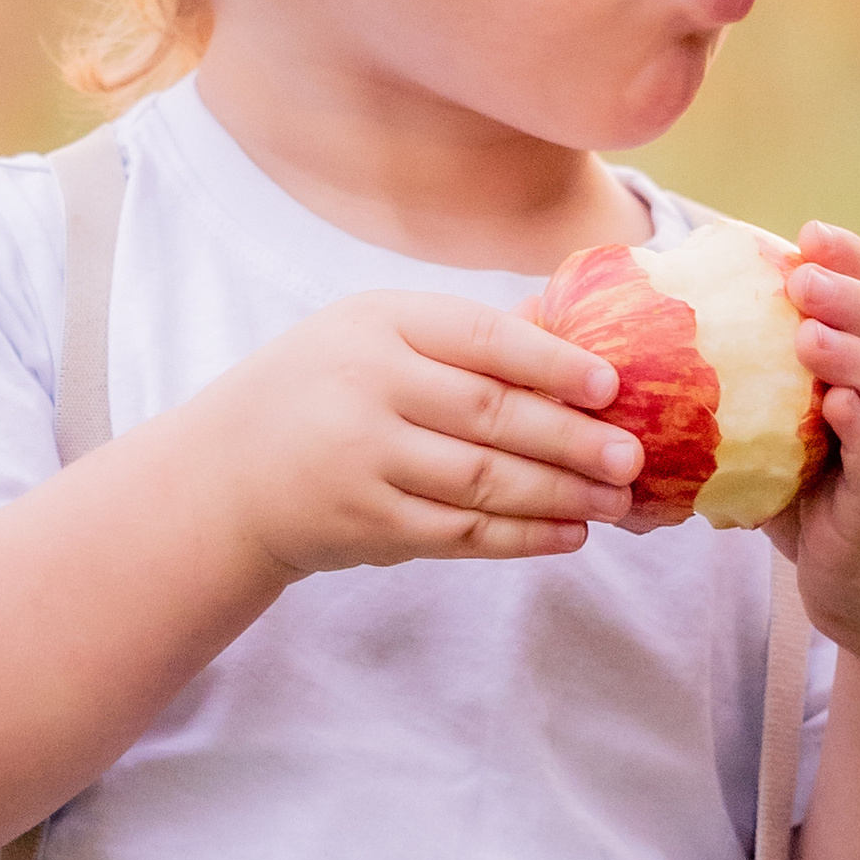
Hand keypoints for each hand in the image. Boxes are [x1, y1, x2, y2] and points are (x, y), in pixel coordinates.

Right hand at [221, 292, 641, 575]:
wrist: (227, 474)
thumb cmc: (323, 391)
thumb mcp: (376, 337)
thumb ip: (467, 338)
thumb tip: (578, 337)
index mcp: (380, 323)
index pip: (482, 337)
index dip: (554, 362)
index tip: (612, 385)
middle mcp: (369, 386)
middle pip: (492, 414)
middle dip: (573, 439)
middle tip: (632, 456)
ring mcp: (364, 458)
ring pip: (484, 479)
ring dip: (560, 494)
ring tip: (614, 499)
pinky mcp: (367, 521)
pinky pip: (460, 532)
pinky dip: (521, 536)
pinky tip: (567, 535)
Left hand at [771, 223, 859, 654]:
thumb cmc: (820, 513)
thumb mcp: (779, 446)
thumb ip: (739, 405)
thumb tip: (639, 362)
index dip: (853, 265)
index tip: (810, 233)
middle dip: (852, 299)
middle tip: (804, 275)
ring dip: (857, 358)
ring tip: (811, 332)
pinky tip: (837, 408)